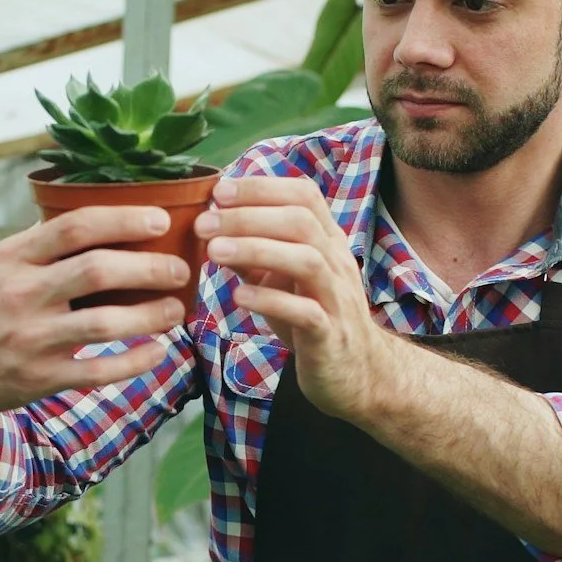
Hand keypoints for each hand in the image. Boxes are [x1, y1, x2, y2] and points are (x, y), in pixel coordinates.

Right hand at [0, 206, 191, 415]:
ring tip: (175, 310)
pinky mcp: (37, 378)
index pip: (74, 227)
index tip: (160, 220)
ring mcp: (28, 339)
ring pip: (104, 324)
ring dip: (150, 316)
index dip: (123, 219)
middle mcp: (19, 295)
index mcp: (11, 257)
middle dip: (149, 268)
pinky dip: (134, 362)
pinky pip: (98, 371)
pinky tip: (157, 352)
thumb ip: (40, 244)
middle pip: (97, 272)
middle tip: (180, 269)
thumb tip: (100, 216)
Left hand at [196, 175, 392, 420]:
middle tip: (204, 223)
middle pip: (301, 221)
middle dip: (249, 216)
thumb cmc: (312, 320)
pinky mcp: (330, 336)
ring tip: (213, 251)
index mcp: (327, 242)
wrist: (357, 374)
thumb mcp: (281, 281)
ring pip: (306, 260)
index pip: (304, 195)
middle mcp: (337, 263)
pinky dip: (270, 300)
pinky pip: (306, 312)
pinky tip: (239, 296)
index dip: (262, 188)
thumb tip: (213, 227)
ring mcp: (337, 299)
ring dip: (256, 250)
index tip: (219, 191)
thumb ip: (253, 255)